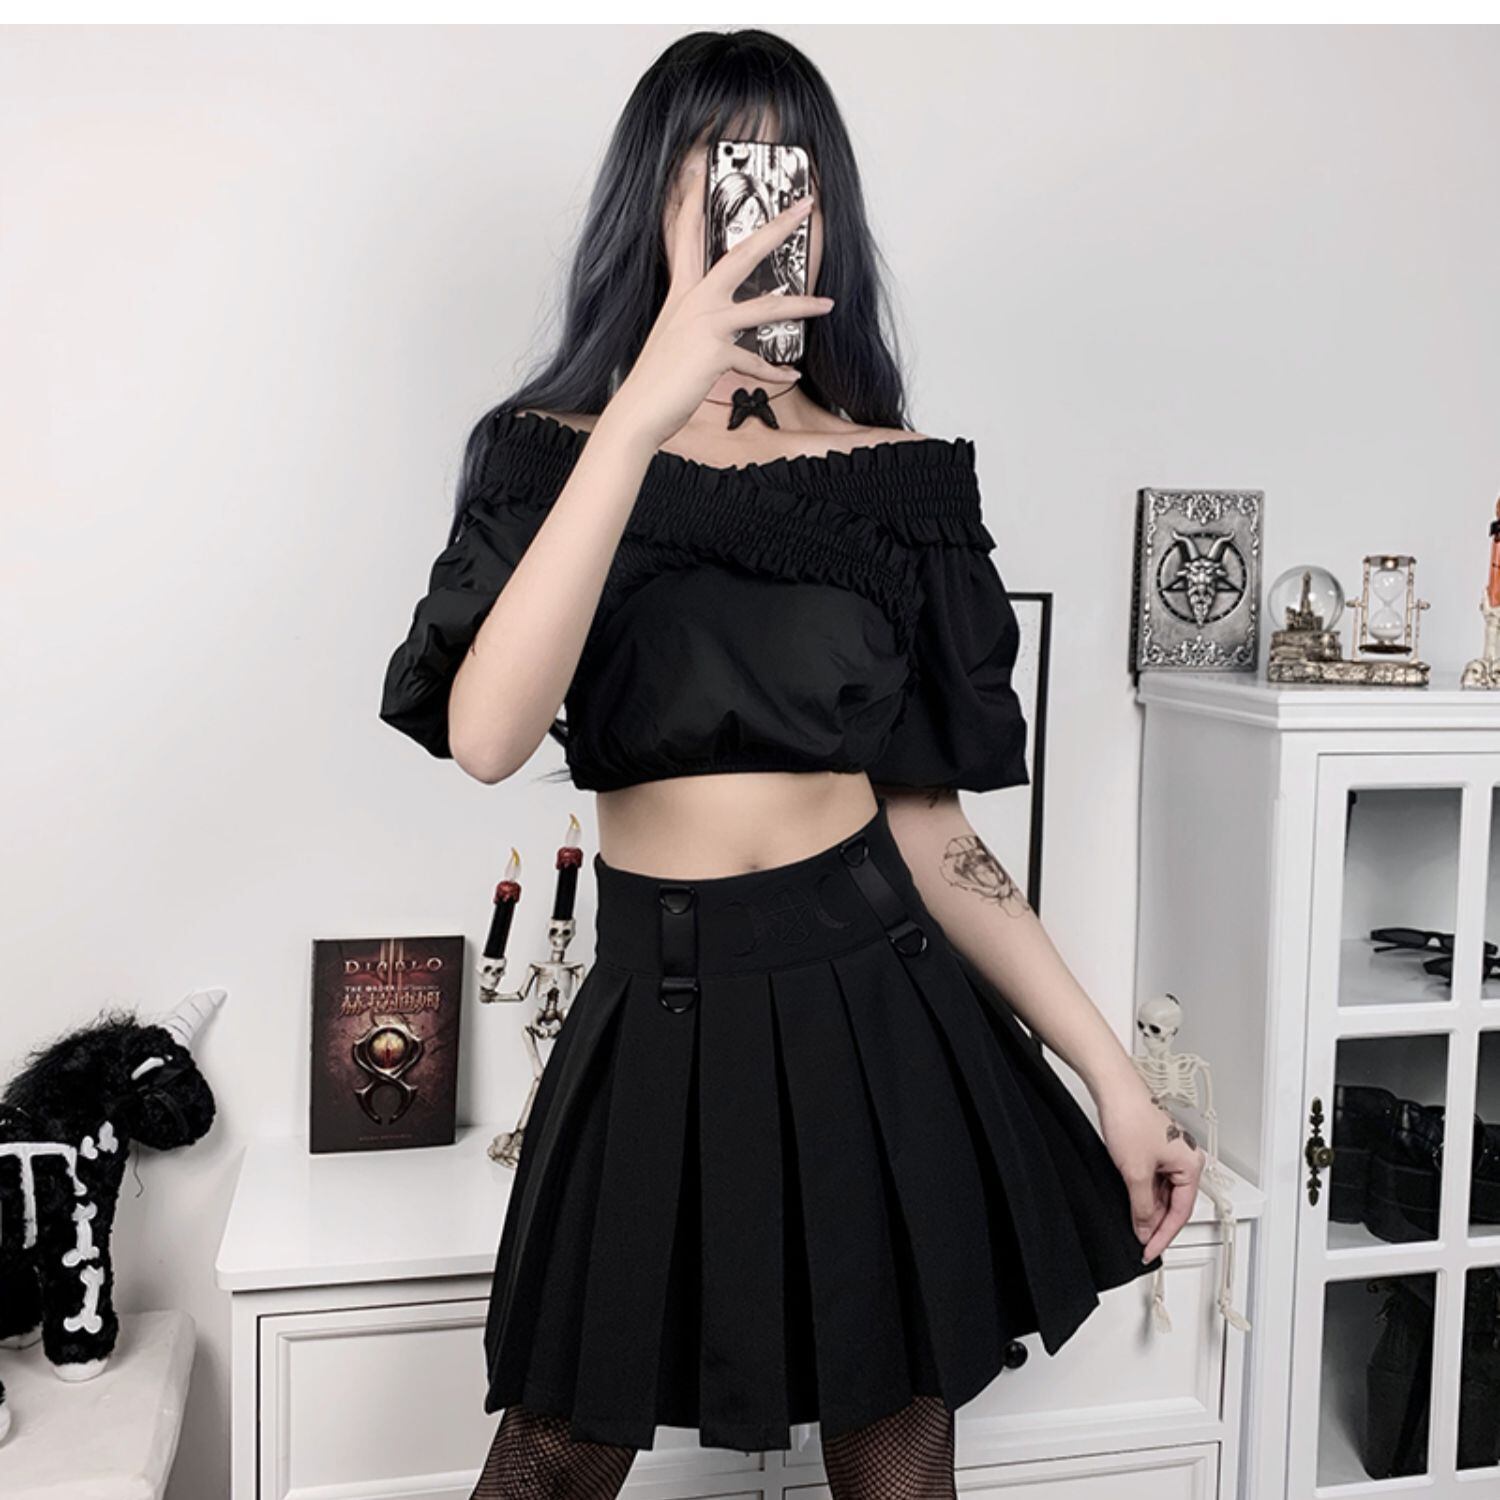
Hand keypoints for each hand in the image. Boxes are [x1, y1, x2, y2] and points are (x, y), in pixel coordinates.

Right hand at [604, 185, 834, 451]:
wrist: (638, 412)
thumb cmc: (656, 380)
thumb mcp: (673, 339)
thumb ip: (695, 323)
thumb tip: (715, 327)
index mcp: (683, 293)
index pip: (688, 234)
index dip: (694, 198)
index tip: (700, 166)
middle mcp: (695, 301)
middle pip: (743, 253)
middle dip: (776, 227)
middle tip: (804, 207)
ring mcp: (706, 324)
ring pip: (766, 306)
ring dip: (802, 305)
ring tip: (826, 304)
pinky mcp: (716, 352)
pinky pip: (756, 360)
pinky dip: (773, 370)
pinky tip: (790, 373)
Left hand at [1096, 1083, 1204, 1263]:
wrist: (1113, 1089)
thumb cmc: (1130, 1117)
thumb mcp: (1136, 1173)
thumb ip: (1143, 1206)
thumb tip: (1145, 1228)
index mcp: (1191, 1165)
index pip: (1182, 1212)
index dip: (1164, 1235)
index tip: (1150, 1250)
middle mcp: (1185, 1159)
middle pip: (1174, 1203)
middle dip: (1157, 1224)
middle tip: (1142, 1244)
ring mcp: (1169, 1153)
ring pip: (1163, 1193)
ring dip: (1149, 1210)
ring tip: (1135, 1228)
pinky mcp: (1153, 1147)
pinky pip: (1153, 1180)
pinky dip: (1143, 1195)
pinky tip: (1133, 1205)